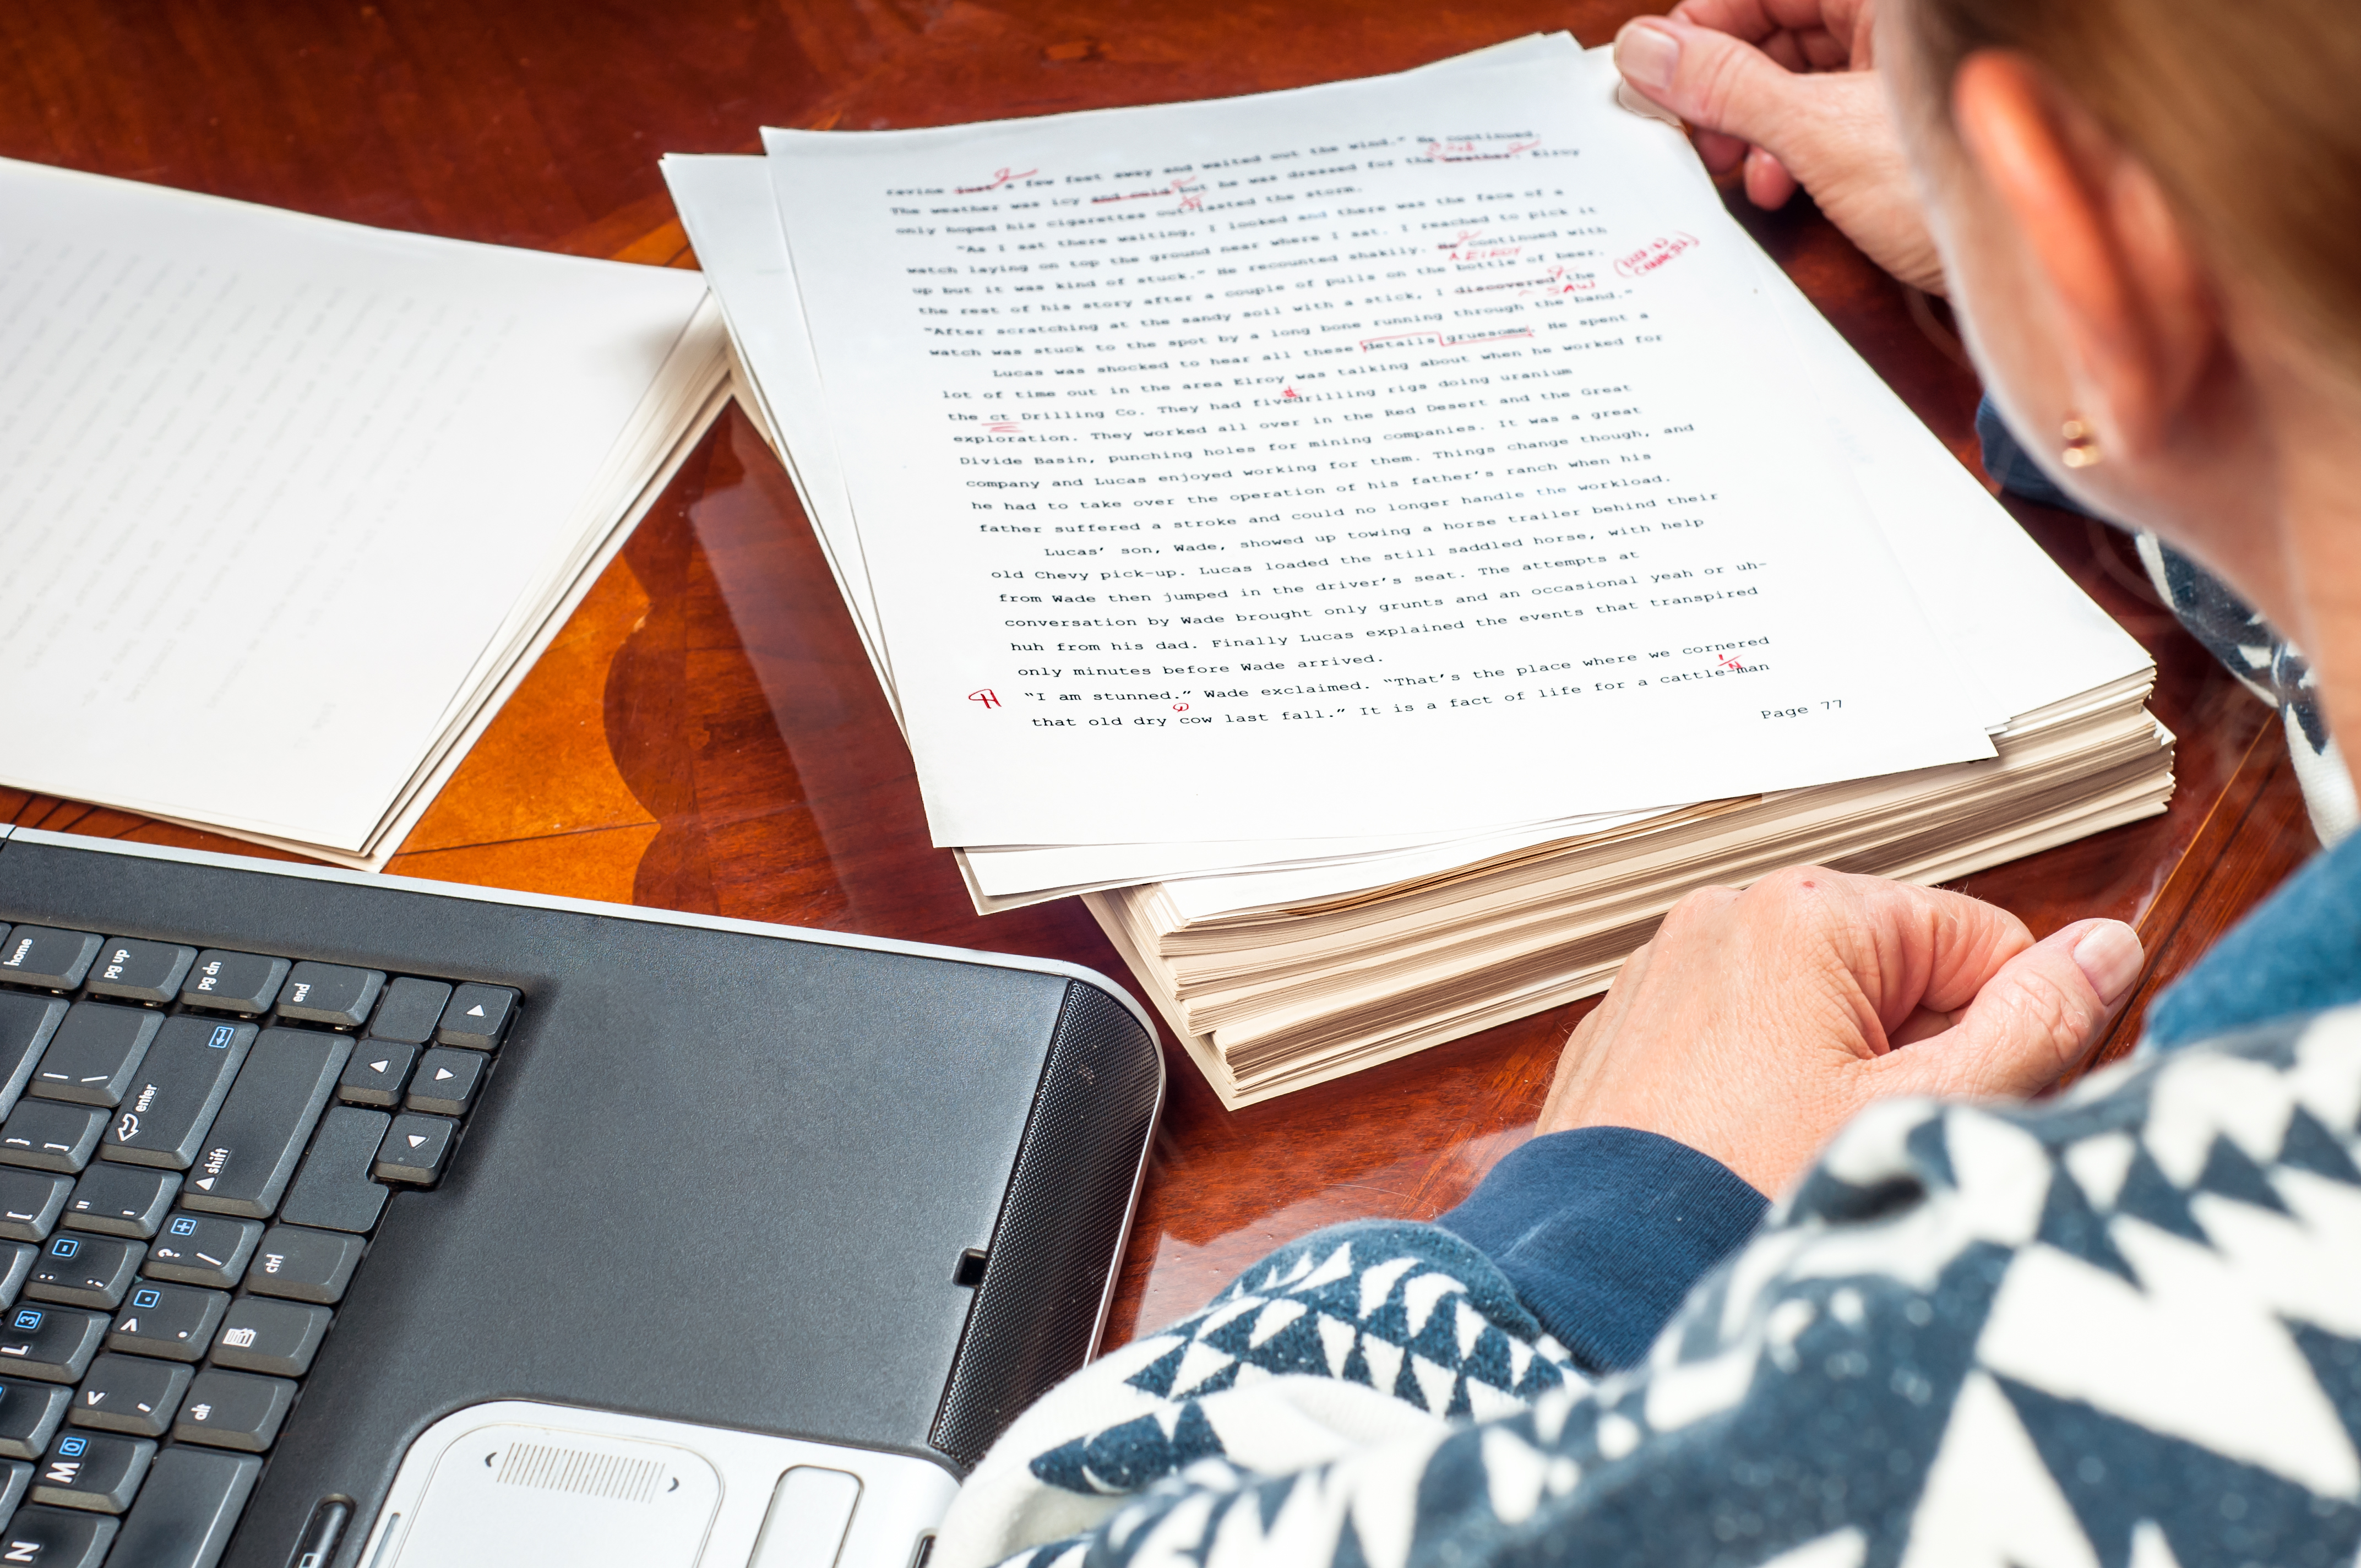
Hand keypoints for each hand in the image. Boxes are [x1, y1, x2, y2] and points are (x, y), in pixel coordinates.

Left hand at [1536, 866, 2142, 1192]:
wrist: (1605, 1280)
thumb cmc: (1749, 1198)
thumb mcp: (1930, 1110)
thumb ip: (2038, 1021)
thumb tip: (2106, 949)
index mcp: (1803, 913)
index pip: (1981, 939)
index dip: (2005, 1032)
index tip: (1970, 1102)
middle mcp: (1722, 918)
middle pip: (1898, 974)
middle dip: (1917, 1057)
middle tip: (1881, 1139)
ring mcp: (1665, 972)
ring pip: (1820, 1012)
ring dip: (1844, 1079)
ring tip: (1807, 1155)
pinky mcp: (1630, 1032)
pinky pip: (1741, 1043)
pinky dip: (1764, 1092)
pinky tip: (1751, 1155)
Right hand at [1613, 0, 1945, 293]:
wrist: (2026, 268)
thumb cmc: (1956, 183)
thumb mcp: (1818, 131)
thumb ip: (1726, 86)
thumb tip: (1646, 51)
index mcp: (1888, 2)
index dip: (1702, 25)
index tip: (1655, 70)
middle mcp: (1897, 27)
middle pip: (1776, 29)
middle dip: (1725, 85)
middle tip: (1692, 128)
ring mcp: (1898, 76)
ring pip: (1793, 79)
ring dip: (1752, 127)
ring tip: (1740, 166)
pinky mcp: (1897, 128)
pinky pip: (1820, 120)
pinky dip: (1787, 152)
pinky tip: (1779, 184)